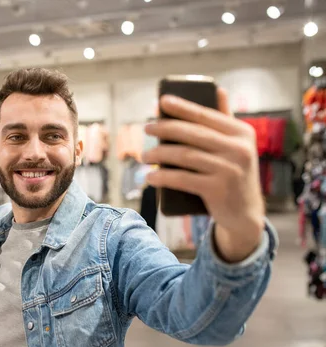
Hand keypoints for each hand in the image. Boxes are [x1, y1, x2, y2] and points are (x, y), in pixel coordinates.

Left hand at [142, 88, 264, 262]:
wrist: (244, 214)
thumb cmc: (233, 174)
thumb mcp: (237, 146)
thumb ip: (226, 120)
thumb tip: (218, 89)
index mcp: (242, 133)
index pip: (206, 115)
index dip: (182, 107)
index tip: (161, 101)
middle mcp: (239, 149)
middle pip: (192, 133)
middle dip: (164, 129)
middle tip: (146, 129)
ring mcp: (229, 170)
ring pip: (184, 155)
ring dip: (159, 154)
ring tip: (144, 156)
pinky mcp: (218, 190)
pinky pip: (183, 179)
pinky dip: (163, 177)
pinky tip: (150, 177)